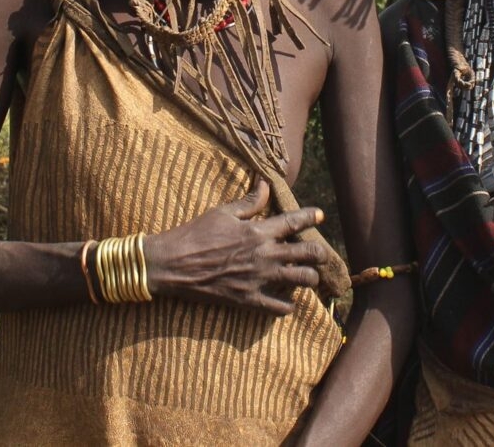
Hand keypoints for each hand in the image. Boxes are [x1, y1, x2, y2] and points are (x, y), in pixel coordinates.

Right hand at [142, 179, 330, 314]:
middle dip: (320, 253)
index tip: (320, 215)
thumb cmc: (196, 234)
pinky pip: (280, 308)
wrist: (173, 265)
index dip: (311, 216)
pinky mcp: (249, 300)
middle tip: (319, 254)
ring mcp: (259, 279)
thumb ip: (249, 202)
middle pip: (309, 254)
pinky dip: (288, 305)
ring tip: (306, 276)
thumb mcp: (222, 213)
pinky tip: (286, 300)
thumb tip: (265, 184)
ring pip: (303, 280)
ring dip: (309, 278)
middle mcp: (265, 255)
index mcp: (258, 231)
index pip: (295, 221)